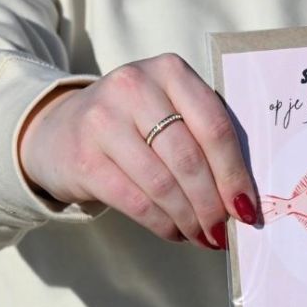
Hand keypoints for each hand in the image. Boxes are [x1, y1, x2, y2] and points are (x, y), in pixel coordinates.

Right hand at [18, 54, 258, 249]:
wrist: (60, 130)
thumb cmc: (134, 121)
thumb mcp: (168, 107)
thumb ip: (203, 134)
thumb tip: (242, 195)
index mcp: (169, 70)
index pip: (213, 125)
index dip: (234, 171)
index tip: (247, 206)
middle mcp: (134, 87)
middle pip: (189, 157)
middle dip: (212, 203)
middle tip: (224, 230)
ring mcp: (104, 120)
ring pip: (163, 183)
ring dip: (189, 218)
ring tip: (203, 236)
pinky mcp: (85, 158)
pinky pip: (135, 201)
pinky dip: (162, 224)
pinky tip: (175, 232)